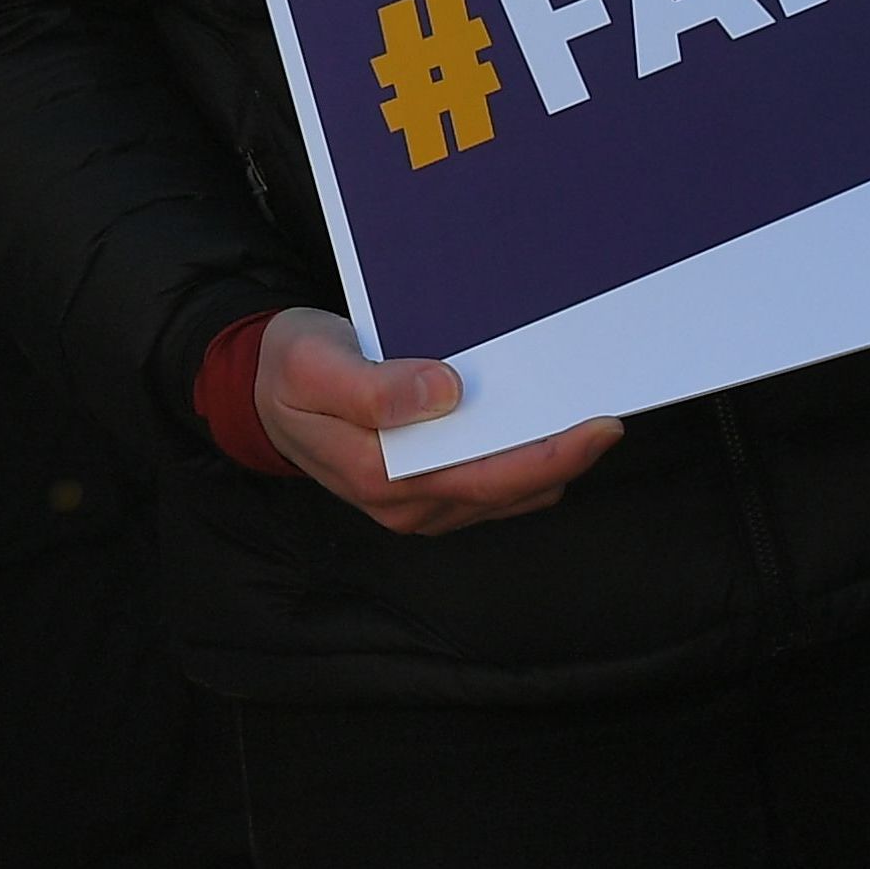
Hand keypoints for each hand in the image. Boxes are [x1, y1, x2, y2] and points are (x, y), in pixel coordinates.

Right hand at [254, 310, 619, 531]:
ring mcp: (418, 505)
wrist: (259, 391)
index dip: (548, 456)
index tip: (597, 426)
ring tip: (581, 418)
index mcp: (378, 476)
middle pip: (506, 492)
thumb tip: (446, 393)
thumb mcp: (312, 363)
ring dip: (547, 464)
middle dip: (564, 459)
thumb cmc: (288, 371)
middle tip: (611, 419)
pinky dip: (525, 464)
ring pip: (505, 497)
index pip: (483, 476)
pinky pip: (492, 490)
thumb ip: (372, 385)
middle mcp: (405, 505)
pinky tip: (540, 428)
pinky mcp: (428, 494)